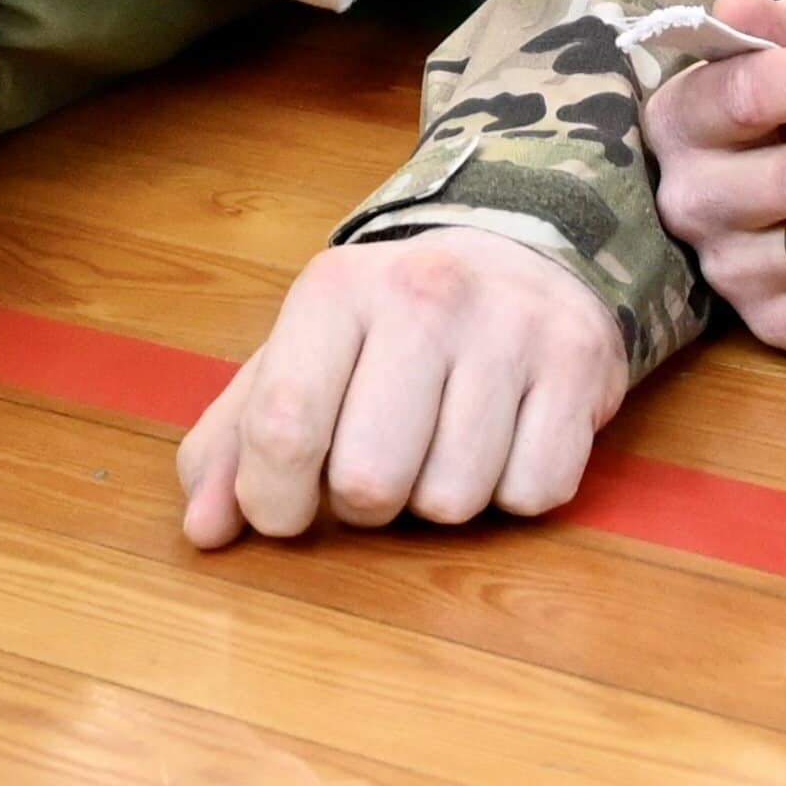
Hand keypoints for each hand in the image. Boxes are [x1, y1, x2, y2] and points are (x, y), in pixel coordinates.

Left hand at [178, 228, 629, 541]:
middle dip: (365, 504)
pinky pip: (534, 494)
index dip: (273, 500)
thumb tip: (204, 531)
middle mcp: (424, 295)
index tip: (285, 510)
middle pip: (370, 484)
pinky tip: (505, 439)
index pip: (283, 426)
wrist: (520, 254)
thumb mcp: (302, 357)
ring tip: (443, 442)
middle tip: (379, 464)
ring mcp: (510, 327)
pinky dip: (513, 492)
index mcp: (336, 288)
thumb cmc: (389, 328)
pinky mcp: (580, 363)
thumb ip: (236, 440)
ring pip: (453, 502)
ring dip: (440, 499)